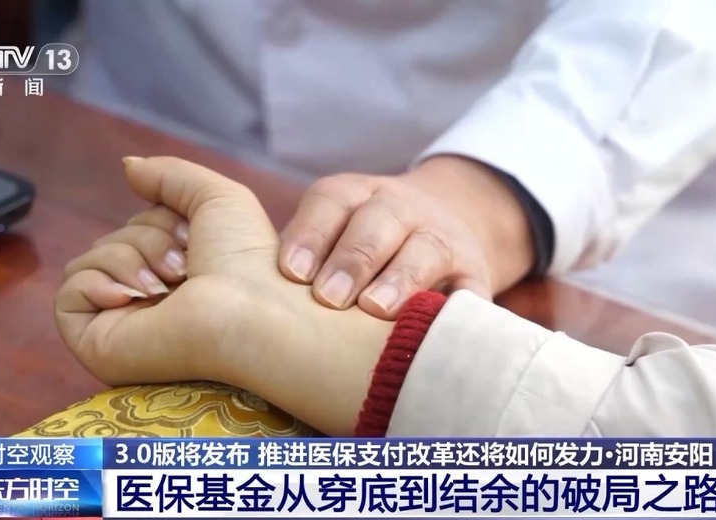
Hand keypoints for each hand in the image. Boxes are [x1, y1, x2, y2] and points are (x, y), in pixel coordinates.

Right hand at [55, 157, 392, 435]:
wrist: (251, 312)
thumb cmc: (248, 259)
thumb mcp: (216, 197)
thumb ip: (169, 176)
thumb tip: (128, 167)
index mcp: (179, 274)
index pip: (137, 228)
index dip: (160, 220)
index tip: (194, 238)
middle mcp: (151, 302)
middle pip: (111, 241)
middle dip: (146, 238)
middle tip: (185, 266)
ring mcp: (124, 327)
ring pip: (88, 261)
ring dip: (127, 258)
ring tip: (168, 283)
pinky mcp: (99, 348)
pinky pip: (67, 295)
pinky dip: (95, 282)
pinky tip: (133, 296)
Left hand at [279, 155, 534, 318]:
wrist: (448, 231)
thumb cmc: (362, 252)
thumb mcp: (334, 233)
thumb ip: (299, 260)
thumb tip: (240, 301)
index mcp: (358, 195)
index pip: (331, 201)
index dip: (311, 234)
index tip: (292, 273)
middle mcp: (402, 209)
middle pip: (379, 222)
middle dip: (353, 258)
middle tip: (328, 299)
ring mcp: (443, 239)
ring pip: (425, 249)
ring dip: (401, 278)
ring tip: (376, 310)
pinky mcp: (475, 275)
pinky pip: (470, 290)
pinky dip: (459, 307)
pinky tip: (438, 328)